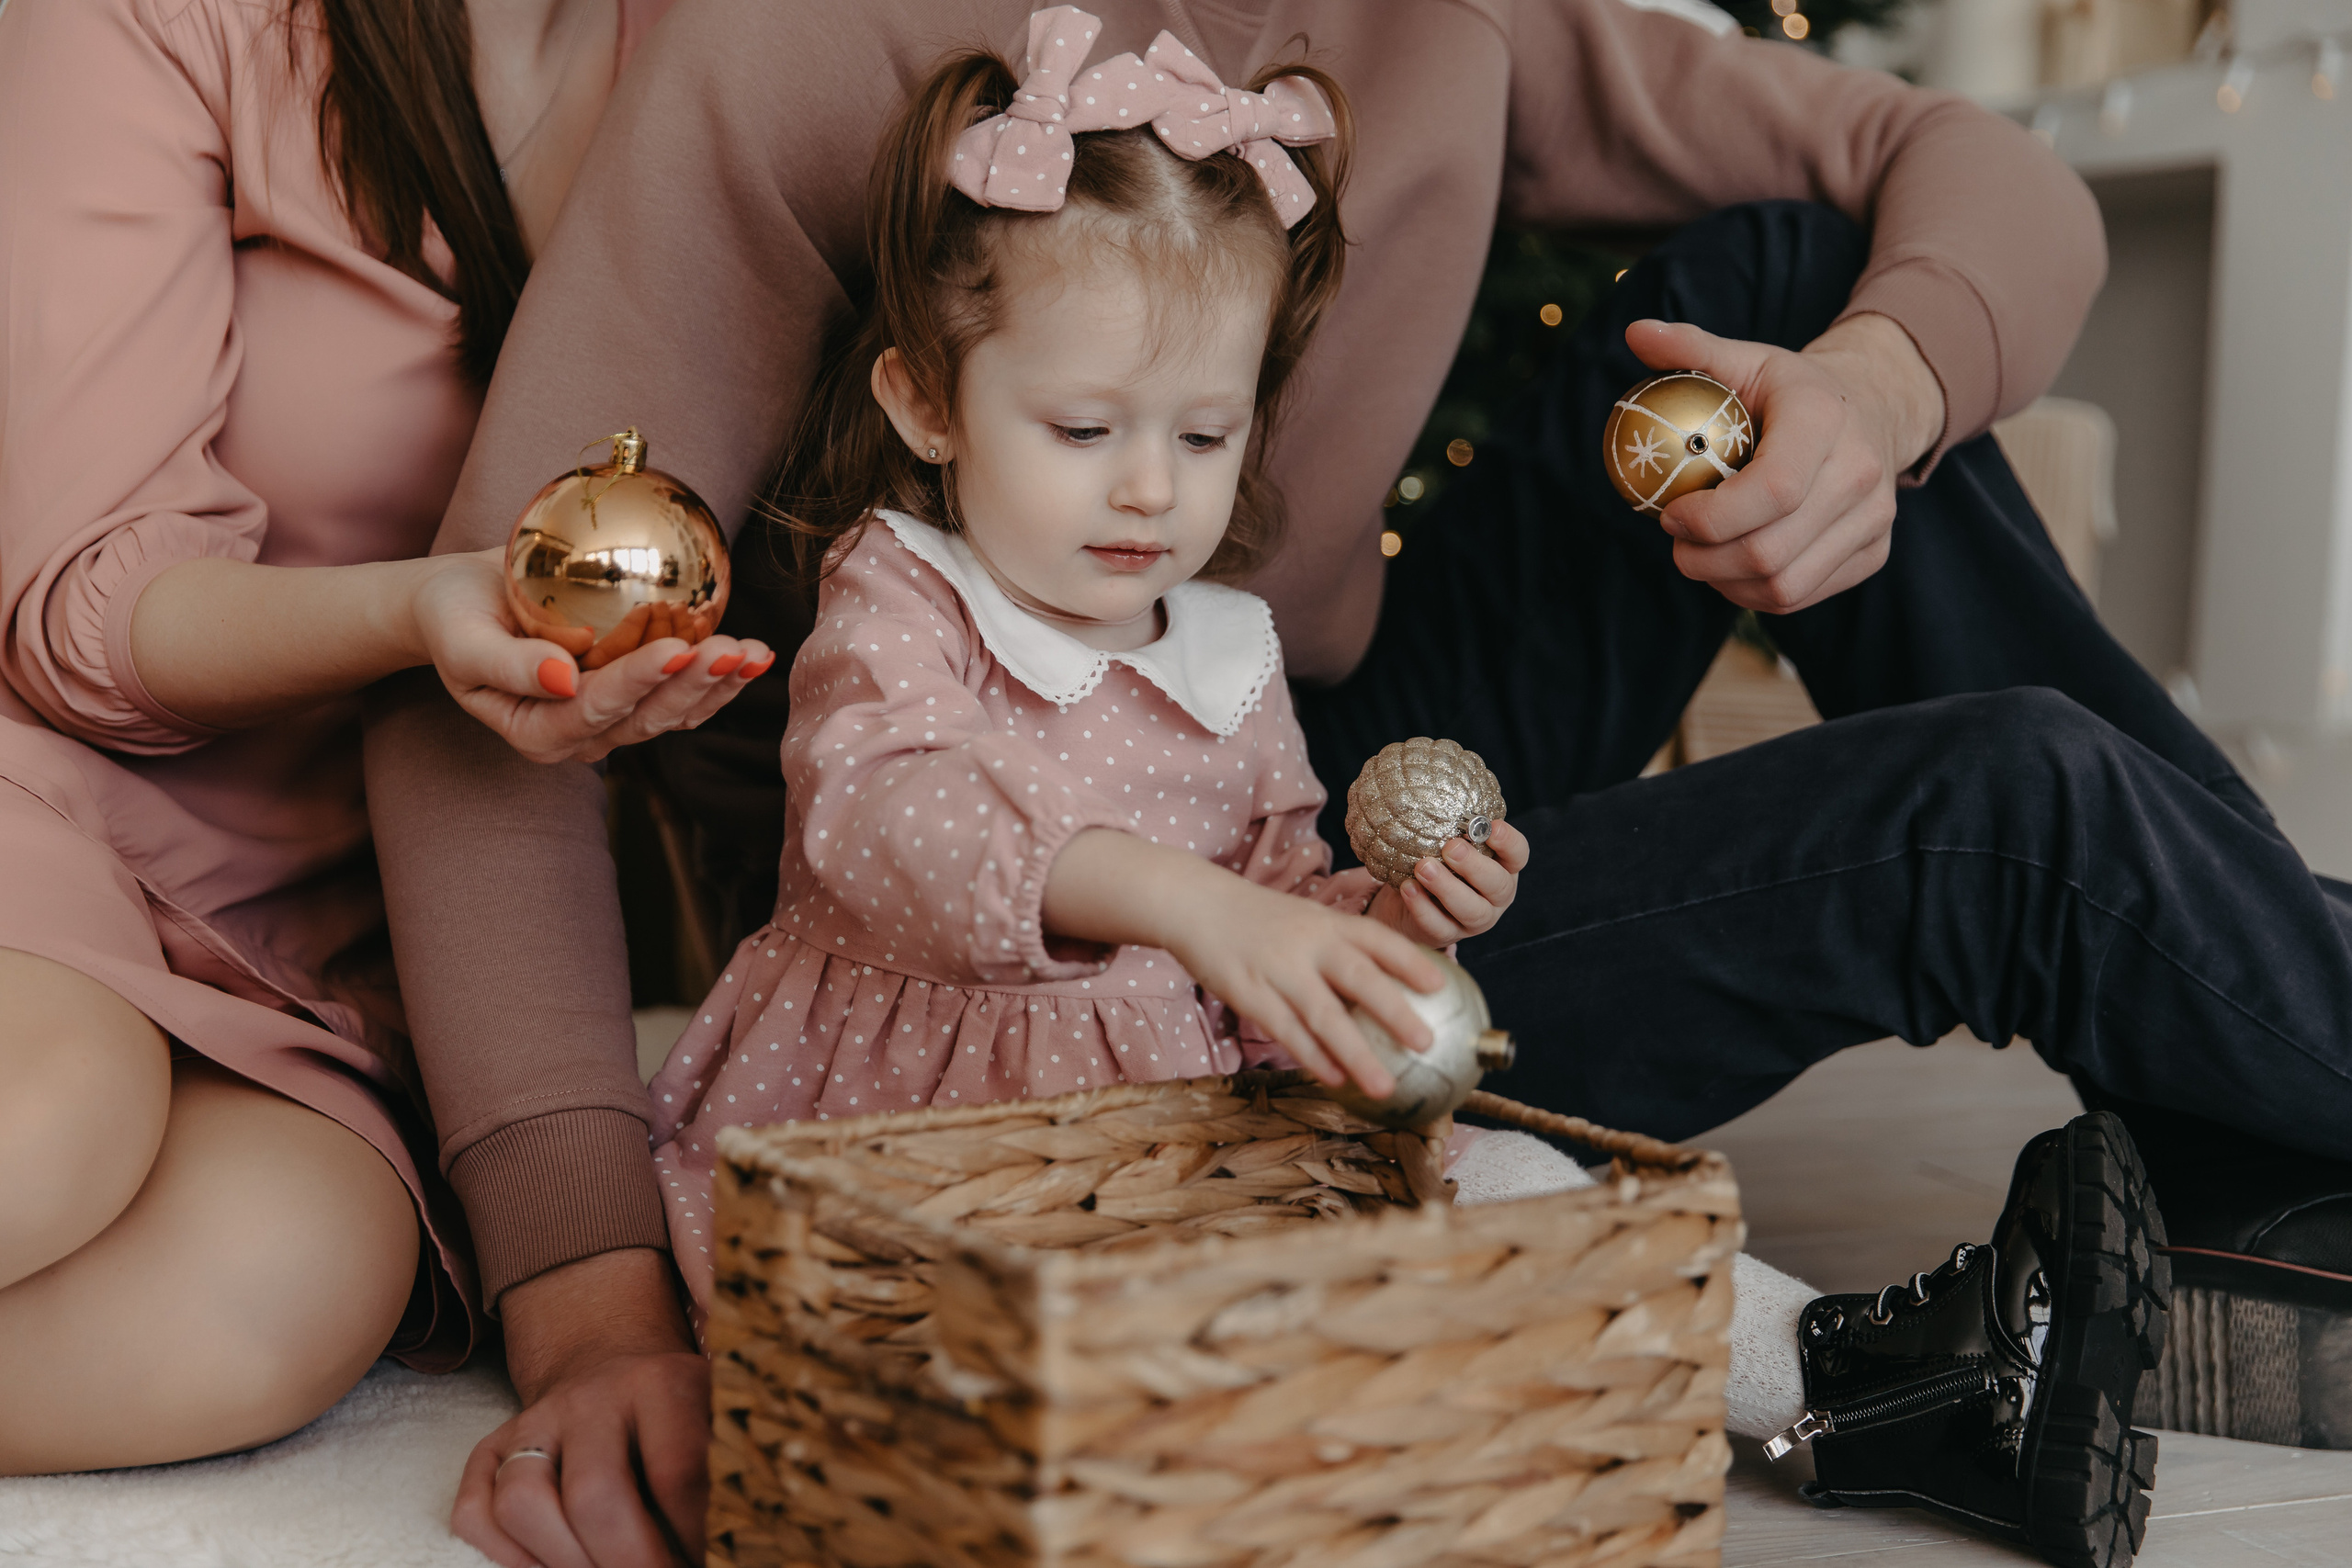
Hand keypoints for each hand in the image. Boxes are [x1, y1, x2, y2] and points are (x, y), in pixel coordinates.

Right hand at [412, 551, 773, 764]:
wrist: (465, 605)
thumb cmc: (454, 618)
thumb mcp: (462, 640)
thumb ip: (507, 665)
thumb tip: (563, 679)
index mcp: (539, 733)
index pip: (596, 709)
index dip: (639, 682)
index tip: (678, 649)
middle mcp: (583, 736)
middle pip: (648, 718)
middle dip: (695, 685)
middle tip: (731, 650)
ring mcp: (615, 720)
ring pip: (677, 711)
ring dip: (720, 685)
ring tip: (756, 653)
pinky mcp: (638, 695)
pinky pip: (685, 692)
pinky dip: (721, 675)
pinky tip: (757, 652)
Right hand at [452, 1250, 707, 1567]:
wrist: (608, 1353)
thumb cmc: (672, 1411)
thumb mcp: (711, 1421)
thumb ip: (706, 1480)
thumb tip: (699, 1554)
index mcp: (663, 1384)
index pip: (676, 1470)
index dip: (686, 1536)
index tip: (695, 1565)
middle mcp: (592, 1398)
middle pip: (595, 1494)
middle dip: (626, 1561)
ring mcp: (534, 1422)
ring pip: (521, 1503)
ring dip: (562, 1562)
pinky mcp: (489, 1447)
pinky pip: (474, 1513)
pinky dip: (507, 1557)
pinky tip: (550, 1565)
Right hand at [1161, 874, 1445, 1096]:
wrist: (1194, 905)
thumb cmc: (1262, 921)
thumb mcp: (1307, 921)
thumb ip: (1342, 949)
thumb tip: (1391, 989)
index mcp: (1328, 923)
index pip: (1377, 938)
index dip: (1410, 961)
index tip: (1442, 987)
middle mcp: (1308, 944)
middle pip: (1359, 977)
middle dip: (1394, 1011)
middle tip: (1426, 1044)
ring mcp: (1277, 969)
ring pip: (1323, 1015)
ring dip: (1356, 1054)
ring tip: (1385, 1086)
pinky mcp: (1247, 993)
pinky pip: (1285, 1030)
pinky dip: (1312, 1056)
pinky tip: (1335, 1079)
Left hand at [1369, 819, 1527, 946]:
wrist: (1412, 903)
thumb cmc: (1439, 863)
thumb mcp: (1449, 843)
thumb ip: (1451, 825)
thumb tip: (1430, 787)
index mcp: (1503, 867)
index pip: (1518, 854)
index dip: (1508, 841)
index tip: (1491, 826)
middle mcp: (1496, 896)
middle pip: (1497, 885)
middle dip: (1474, 866)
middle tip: (1451, 847)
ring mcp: (1474, 920)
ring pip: (1471, 910)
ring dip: (1447, 887)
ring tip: (1423, 867)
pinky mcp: (1448, 936)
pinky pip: (1439, 926)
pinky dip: (1422, 908)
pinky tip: (1407, 888)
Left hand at [1626, 312, 1944, 614]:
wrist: (1874, 409)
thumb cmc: (1791, 390)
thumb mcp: (1746, 359)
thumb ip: (1691, 348)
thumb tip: (1637, 332)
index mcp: (1825, 420)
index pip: (1773, 490)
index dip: (1711, 518)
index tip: (1669, 516)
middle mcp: (1862, 473)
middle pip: (1771, 551)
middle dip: (1704, 560)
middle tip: (1675, 542)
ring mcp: (1874, 519)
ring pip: (1785, 585)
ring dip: (1725, 582)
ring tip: (1699, 556)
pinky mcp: (1873, 553)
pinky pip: (1801, 596)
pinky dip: (1754, 594)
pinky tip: (1732, 568)